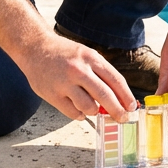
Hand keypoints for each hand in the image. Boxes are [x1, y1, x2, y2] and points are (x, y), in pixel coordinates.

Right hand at [18, 31, 136, 122]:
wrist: (35, 48)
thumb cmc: (65, 53)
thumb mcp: (86, 55)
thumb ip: (100, 73)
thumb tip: (117, 97)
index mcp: (91, 58)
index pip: (115, 80)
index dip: (126, 95)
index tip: (132, 106)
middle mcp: (79, 70)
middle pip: (105, 95)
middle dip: (117, 110)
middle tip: (123, 118)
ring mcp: (65, 83)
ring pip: (89, 107)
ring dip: (95, 111)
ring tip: (94, 108)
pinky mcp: (53, 95)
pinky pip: (73, 113)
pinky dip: (80, 115)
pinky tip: (80, 111)